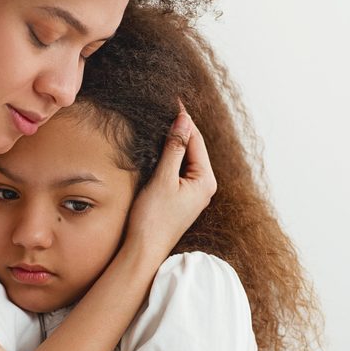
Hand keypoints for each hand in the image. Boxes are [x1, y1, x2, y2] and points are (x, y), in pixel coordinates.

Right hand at [125, 107, 216, 261]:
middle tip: (166, 105)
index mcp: (205, 181)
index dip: (184, 119)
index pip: (197, 140)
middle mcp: (204, 186)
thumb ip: (174, 148)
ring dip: (174, 142)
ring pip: (185, 158)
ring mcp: (193, 193)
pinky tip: (159, 147)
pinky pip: (178, 169)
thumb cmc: (153, 219)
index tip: (174, 99)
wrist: (143, 251)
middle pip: (193, 147)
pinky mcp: (181, 198)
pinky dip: (170, 156)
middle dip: (180, 128)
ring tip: (162, 121)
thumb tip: (183, 121)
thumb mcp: (163, 179)